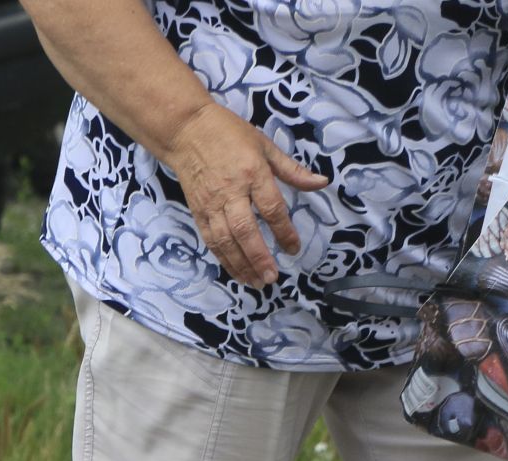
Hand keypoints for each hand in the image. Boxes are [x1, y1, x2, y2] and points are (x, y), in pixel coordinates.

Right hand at [159, 101, 328, 288]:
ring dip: (240, 265)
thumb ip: (292, 170)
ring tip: (255, 282)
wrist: (186, 131)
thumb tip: (322, 183)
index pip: (271, 208)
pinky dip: (222, 258)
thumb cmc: (229, 135)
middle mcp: (230, 192)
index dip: (284, 231)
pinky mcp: (197, 212)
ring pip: (225, 241)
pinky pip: (210, 239)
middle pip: (245, 230)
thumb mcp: (265, 146)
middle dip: (259, 257)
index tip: (293, 248)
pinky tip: (235, 271)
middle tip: (272, 278)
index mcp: (252, 173)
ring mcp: (211, 204)